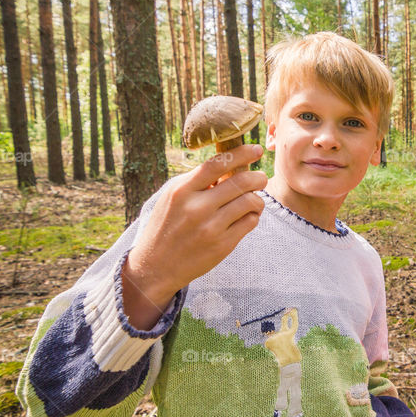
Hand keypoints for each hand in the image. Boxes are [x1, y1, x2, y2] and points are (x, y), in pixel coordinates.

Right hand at [122, 145, 266, 328]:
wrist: (155, 266)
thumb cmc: (166, 226)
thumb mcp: (173, 197)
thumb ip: (198, 181)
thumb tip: (232, 164)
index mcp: (182, 190)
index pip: (218, 163)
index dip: (242, 153)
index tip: (256, 150)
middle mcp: (197, 208)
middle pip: (241, 182)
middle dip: (258, 177)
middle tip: (260, 178)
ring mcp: (211, 228)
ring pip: (251, 201)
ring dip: (258, 198)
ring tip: (254, 200)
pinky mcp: (222, 245)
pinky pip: (250, 222)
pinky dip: (253, 216)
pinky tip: (247, 216)